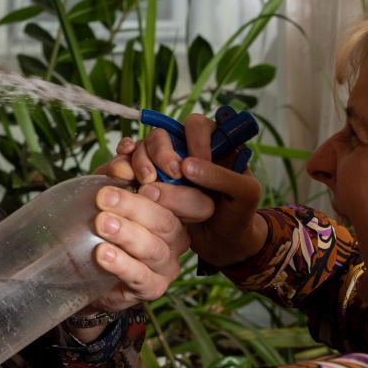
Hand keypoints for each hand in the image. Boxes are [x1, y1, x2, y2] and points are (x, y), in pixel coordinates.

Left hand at [84, 168, 190, 313]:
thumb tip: (121, 165)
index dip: (171, 191)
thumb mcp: (111, 191)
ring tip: (102, 223)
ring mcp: (166, 265)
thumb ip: (118, 175)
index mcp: (176, 211)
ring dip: (126, 234)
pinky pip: (140, 276)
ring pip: (154, 248)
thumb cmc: (105, 222)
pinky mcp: (151, 288)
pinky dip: (121, 264)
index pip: (191, 200)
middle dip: (134, 207)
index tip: (144, 179)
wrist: (87, 267)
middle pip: (166, 222)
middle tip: (105, 196)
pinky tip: (103, 253)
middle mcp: (177, 238)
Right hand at [115, 115, 267, 267]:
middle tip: (169, 174)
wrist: (220, 241)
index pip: (196, 126)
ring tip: (146, 182)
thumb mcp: (245, 194)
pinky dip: (122, 163)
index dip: (193, 142)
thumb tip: (187, 165)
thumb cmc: (237, 213)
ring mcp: (164, 163)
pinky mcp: (148, 179)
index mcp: (213, 142)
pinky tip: (123, 171)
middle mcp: (185, 148)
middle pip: (163, 134)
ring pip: (143, 147)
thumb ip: (221, 176)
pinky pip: (130, 163)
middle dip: (161, 152)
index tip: (192, 168)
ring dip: (140, 161)